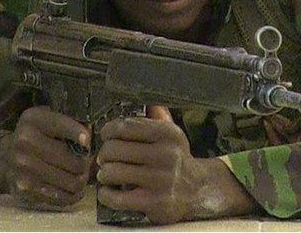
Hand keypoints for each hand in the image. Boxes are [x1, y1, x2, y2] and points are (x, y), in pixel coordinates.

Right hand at [0, 106, 91, 208]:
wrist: (4, 159)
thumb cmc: (36, 137)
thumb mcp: (47, 120)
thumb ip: (69, 122)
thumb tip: (90, 137)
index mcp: (32, 120)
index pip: (62, 126)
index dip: (80, 134)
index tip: (87, 141)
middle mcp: (24, 142)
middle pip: (73, 160)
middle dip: (85, 162)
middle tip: (86, 162)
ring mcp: (23, 167)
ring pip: (71, 181)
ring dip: (81, 180)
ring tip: (81, 175)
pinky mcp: (25, 189)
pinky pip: (61, 197)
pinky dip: (72, 195)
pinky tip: (73, 189)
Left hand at [96, 106, 255, 223]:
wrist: (197, 190)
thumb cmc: (176, 159)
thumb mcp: (172, 134)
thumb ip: (157, 116)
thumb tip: (146, 99)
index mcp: (167, 134)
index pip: (124, 126)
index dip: (107, 131)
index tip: (106, 136)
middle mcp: (165, 155)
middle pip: (114, 149)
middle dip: (103, 154)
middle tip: (104, 158)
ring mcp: (159, 180)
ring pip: (112, 172)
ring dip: (103, 174)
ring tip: (107, 173)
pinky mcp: (154, 202)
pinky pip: (116, 197)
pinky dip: (105, 194)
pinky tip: (109, 190)